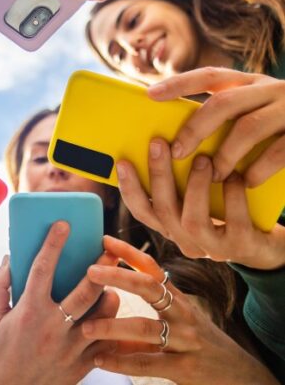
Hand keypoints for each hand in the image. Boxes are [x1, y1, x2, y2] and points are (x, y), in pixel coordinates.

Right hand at [0, 221, 119, 384]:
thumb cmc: (1, 354)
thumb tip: (9, 258)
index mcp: (30, 311)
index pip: (43, 268)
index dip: (53, 243)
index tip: (63, 224)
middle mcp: (54, 326)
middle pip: (85, 290)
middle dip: (99, 265)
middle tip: (108, 247)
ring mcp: (72, 346)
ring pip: (103, 313)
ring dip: (108, 294)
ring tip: (110, 282)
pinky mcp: (84, 362)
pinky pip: (107, 338)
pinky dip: (111, 323)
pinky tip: (110, 312)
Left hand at [82, 236, 278, 384]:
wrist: (242, 377)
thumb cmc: (200, 345)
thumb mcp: (177, 324)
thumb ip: (143, 320)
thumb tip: (102, 312)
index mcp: (178, 299)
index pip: (152, 268)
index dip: (129, 253)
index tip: (104, 240)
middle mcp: (183, 314)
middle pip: (149, 287)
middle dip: (118, 276)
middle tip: (89, 271)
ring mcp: (186, 340)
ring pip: (145, 327)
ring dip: (112, 327)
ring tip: (86, 327)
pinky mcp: (186, 368)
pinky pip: (148, 363)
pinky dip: (121, 362)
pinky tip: (99, 360)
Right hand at [117, 139, 284, 269]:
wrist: (267, 241)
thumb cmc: (227, 210)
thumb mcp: (198, 198)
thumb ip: (178, 182)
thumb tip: (162, 142)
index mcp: (171, 227)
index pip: (141, 210)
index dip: (129, 187)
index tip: (122, 161)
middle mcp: (186, 241)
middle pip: (162, 210)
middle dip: (158, 174)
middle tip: (159, 144)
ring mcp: (212, 248)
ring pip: (192, 220)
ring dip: (194, 186)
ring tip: (202, 159)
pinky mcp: (241, 247)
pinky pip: (232, 220)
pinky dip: (231, 194)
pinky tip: (234, 175)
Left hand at [149, 68, 284, 186]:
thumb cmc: (281, 123)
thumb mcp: (255, 108)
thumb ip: (227, 114)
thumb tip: (179, 133)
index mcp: (250, 82)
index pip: (210, 75)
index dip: (180, 83)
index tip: (150, 94)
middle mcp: (269, 89)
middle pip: (224, 103)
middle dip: (196, 128)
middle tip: (176, 152)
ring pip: (249, 127)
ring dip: (225, 154)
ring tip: (212, 174)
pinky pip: (279, 151)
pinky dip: (257, 168)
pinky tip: (245, 182)